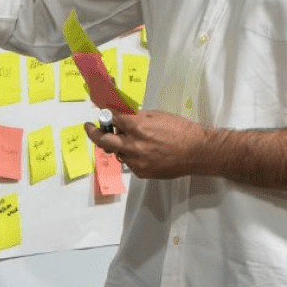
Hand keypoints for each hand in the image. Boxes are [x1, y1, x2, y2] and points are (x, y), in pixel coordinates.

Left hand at [85, 109, 206, 179]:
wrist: (197, 151)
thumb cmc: (179, 128)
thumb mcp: (157, 115)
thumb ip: (137, 116)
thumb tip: (123, 115)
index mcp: (137, 127)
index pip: (112, 119)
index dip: (104, 114)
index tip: (100, 113)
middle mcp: (133, 145)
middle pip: (103, 141)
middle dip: (94, 133)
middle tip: (90, 128)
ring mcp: (136, 161)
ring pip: (117, 153)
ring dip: (118, 145)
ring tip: (128, 140)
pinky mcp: (142, 173)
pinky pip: (130, 163)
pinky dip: (131, 156)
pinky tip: (144, 151)